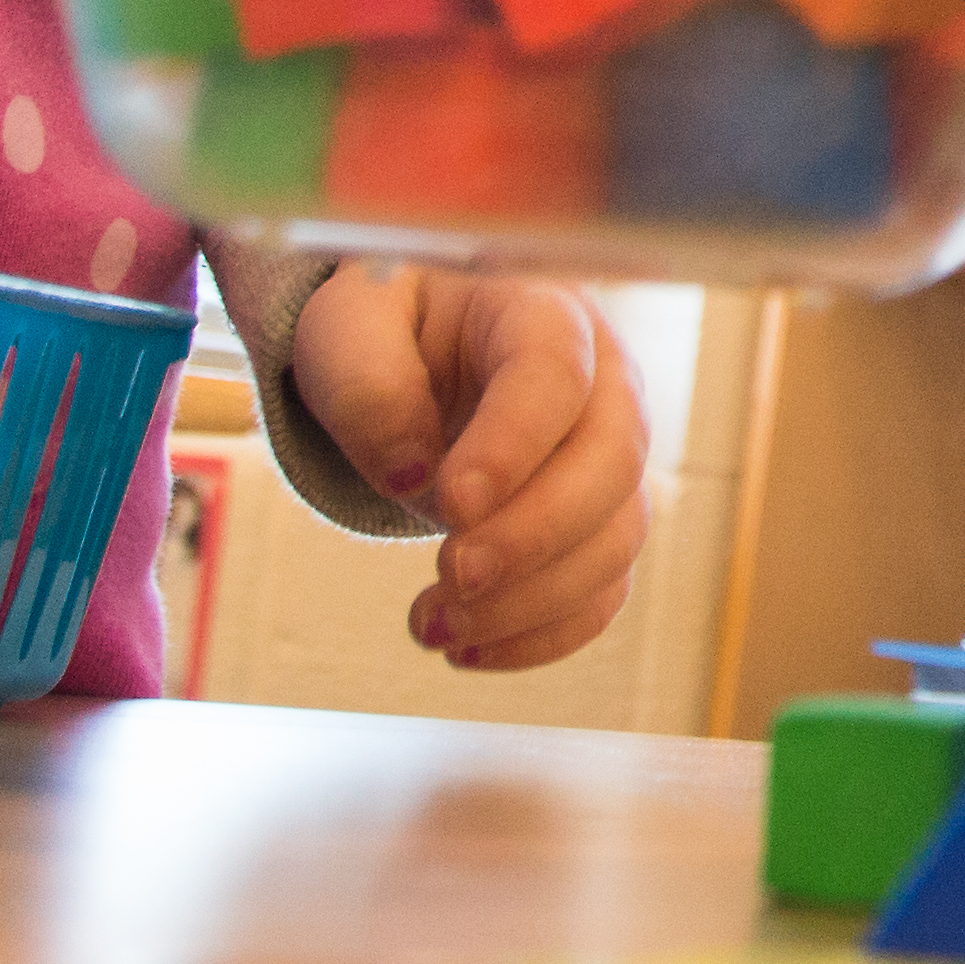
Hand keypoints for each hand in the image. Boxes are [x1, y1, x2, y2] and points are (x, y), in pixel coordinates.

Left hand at [289, 266, 653, 671]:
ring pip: (617, 535)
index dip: (515, 443)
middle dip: (536, 533)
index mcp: (541, 312)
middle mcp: (602, 381)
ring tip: (433, 626)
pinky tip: (469, 651)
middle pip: (614, 459)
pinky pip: (604, 589)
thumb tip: (410, 473)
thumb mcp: (347, 326)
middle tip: (452, 575)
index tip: (451, 504)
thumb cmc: (389, 324)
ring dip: (533, 599)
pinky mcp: (599, 522)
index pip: (555, 372)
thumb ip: (367, 382)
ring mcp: (610, 456)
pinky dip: (546, 635)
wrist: (419, 350)